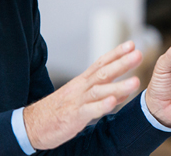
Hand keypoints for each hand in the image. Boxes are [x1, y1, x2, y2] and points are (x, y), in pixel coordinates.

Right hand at [24, 40, 142, 149]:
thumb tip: (123, 91)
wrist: (32, 125)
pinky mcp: (73, 116)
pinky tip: (113, 102)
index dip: (116, 53)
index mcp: (83, 82)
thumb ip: (103, 94)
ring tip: (136, 81)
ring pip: (99, 90)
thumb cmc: (60, 111)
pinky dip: (102, 106)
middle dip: (121, 63)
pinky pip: (89, 110)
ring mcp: (77, 101)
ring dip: (118, 85)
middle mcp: (81, 88)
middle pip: (103, 72)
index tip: (132, 44)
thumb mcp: (82, 99)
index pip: (101, 63)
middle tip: (138, 54)